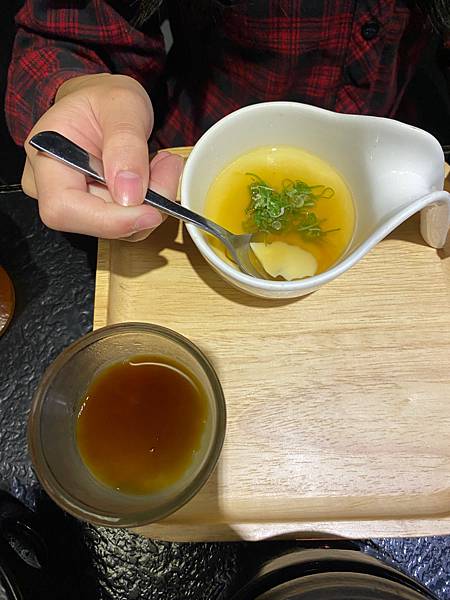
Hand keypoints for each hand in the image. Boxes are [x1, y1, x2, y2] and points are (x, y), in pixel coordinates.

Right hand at [22, 73, 183, 240]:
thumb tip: (129, 194)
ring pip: (118, 228)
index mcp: (46, 157)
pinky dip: (151, 204)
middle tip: (168, 171)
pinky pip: (128, 222)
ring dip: (152, 205)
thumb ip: (126, 143)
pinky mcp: (99, 211)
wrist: (104, 102)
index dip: (108, 221)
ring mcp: (75, 203)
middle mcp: (51, 188)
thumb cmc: (103, 98)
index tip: (151, 211)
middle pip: (93, 224)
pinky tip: (157, 175)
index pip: (63, 208)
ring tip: (164, 165)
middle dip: (140, 209)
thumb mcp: (122, 103)